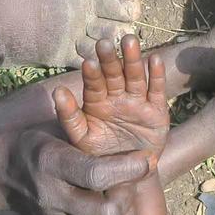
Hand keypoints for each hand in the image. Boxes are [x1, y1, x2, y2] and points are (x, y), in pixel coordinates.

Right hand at [2, 129, 152, 214]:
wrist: (1, 172)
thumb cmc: (37, 143)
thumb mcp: (56, 128)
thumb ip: (89, 133)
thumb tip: (131, 136)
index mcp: (52, 162)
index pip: (96, 174)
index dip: (128, 169)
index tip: (145, 160)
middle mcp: (52, 196)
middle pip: (104, 213)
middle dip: (128, 199)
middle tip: (130, 184)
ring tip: (127, 204)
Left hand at [53, 36, 170, 160]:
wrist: (126, 174)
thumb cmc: (100, 154)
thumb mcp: (82, 137)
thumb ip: (69, 117)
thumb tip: (57, 91)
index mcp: (97, 102)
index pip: (94, 84)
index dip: (92, 74)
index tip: (88, 62)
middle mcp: (117, 97)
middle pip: (114, 74)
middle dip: (111, 59)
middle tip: (105, 43)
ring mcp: (138, 102)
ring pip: (135, 77)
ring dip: (133, 59)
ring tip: (129, 40)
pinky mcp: (157, 110)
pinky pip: (156, 90)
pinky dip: (156, 76)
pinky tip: (155, 60)